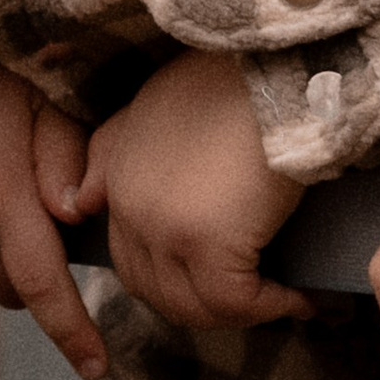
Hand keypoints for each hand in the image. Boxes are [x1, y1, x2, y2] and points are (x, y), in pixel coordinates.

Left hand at [35, 48, 310, 334]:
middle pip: (159, 293)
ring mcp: (165, 228)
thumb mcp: (150, 108)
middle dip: (207, 307)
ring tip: (284, 299)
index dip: (178, 284)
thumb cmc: (229, 81)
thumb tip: (80, 205)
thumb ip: (110, 154)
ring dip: (241, 313)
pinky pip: (233, 302)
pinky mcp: (207, 242)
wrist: (270, 66)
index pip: (132, 263)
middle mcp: (131, 210)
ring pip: (195, 306)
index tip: (224, 284)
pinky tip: (299, 297)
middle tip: (256, 302)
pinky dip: (271, 306)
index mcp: (117, 182)